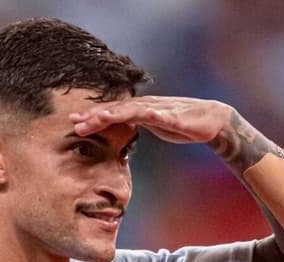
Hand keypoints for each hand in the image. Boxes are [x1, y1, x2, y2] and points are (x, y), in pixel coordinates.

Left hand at [69, 96, 232, 144]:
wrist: (211, 120)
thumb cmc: (180, 124)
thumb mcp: (152, 126)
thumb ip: (135, 126)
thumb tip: (118, 133)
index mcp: (139, 110)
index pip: (111, 112)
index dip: (92, 116)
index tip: (73, 122)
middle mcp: (146, 106)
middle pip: (116, 109)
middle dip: (95, 116)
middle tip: (75, 122)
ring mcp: (160, 109)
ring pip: (134, 110)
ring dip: (117, 113)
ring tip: (100, 118)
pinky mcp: (175, 116)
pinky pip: (162, 115)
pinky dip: (153, 114)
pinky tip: (145, 115)